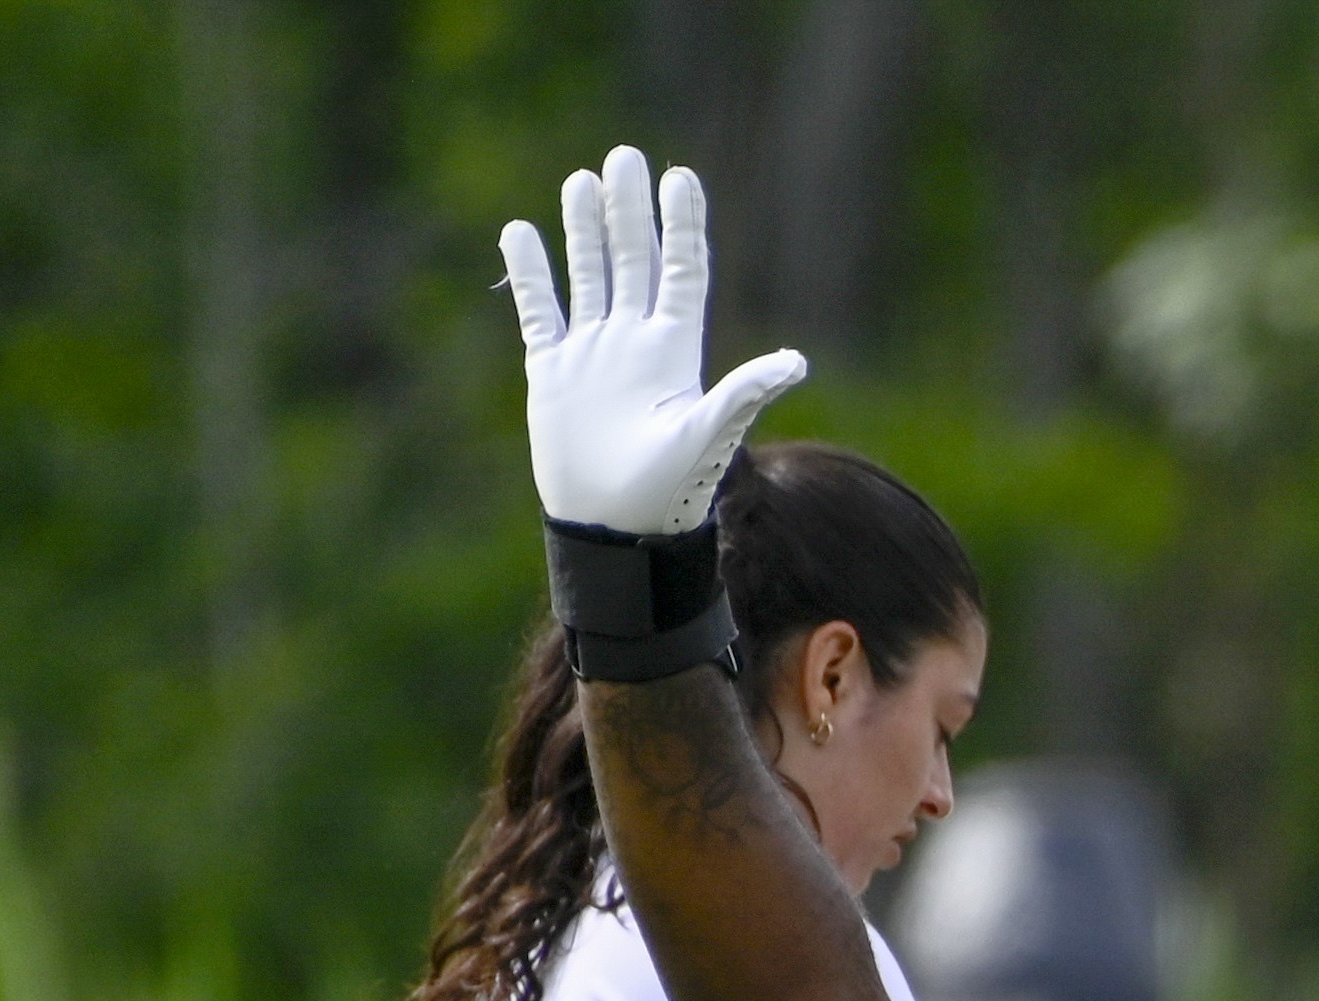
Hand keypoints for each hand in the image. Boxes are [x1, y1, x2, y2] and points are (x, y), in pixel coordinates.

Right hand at [496, 147, 803, 536]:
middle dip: (630, 210)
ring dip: (585, 230)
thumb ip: (744, 393)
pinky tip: (522, 233)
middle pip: (634, 259)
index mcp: (675, 349)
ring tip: (583, 181)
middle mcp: (636, 341)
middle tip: (625, 157)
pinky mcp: (554, 370)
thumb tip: (796, 362)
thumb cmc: (669, 490)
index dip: (681, 225)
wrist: (614, 526)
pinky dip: (531, 274)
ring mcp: (594, 353)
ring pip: (590, 275)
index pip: (680, 271)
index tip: (680, 176)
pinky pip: (540, 310)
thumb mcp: (710, 436)